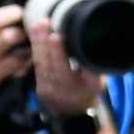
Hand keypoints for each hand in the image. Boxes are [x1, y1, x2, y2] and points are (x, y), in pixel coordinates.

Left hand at [29, 3, 104, 123]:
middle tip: (43, 22)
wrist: (74, 111)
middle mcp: (57, 88)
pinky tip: (35, 32)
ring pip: (39, 62)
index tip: (55, 36)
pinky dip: (35, 47)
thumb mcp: (97, 83)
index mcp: (73, 87)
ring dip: (37, 41)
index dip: (58, 53)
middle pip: (48, 63)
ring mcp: (45, 86)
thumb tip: (92, 43)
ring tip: (38, 24)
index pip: (64, 69)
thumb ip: (93, 66)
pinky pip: (36, 63)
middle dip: (44, 41)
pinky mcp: (38, 82)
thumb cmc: (88, 91)